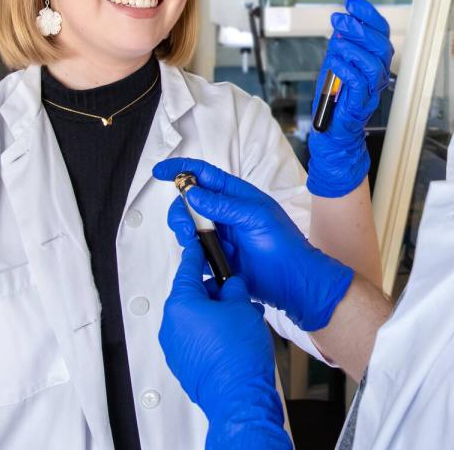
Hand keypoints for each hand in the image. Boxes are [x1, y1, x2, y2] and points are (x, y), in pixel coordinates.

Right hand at [154, 158, 353, 331]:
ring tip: (194, 243)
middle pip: (190, 201)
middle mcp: (226, 212)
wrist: (293, 282)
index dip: (182, 170)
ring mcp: (221, 235)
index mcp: (237, 195)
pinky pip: (195, 249)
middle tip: (186, 227)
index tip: (160, 171)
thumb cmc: (284, 245)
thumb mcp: (255, 217)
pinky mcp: (218, 256)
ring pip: (189, 226)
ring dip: (184, 232)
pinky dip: (191, 251)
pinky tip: (200, 257)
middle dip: (180, 210)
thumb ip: (223, 205)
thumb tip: (193, 192)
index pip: (204, 174)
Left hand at [158, 244, 289, 448]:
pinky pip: (195, 338)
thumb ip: (234, 288)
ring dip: (215, 313)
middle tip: (236, 291)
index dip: (196, 254)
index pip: (186, 269)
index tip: (197, 245)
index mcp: (181, 305)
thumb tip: (231, 285)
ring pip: (194, 318)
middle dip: (215, 291)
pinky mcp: (183, 364)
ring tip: (241, 318)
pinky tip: (233, 336)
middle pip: (191, 296)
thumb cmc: (238, 355)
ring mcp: (175, 347)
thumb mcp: (243, 306)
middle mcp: (171, 326)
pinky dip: (211, 332)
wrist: (238, 394)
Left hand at [308, 0, 393, 196]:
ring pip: (374, 64)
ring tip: (336, 43)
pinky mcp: (361, 104)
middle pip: (382, 46)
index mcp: (373, 61)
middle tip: (340, 20)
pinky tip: (335, 64)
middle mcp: (377, 74)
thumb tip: (341, 26)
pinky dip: (347, 69)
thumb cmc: (334, 98)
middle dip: (360, 29)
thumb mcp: (335, 64)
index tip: (352, 2)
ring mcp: (371, 90)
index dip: (368, 15)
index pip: (380, 32)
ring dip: (353, 49)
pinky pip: (360, 83)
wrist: (331, 132)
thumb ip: (340, 46)